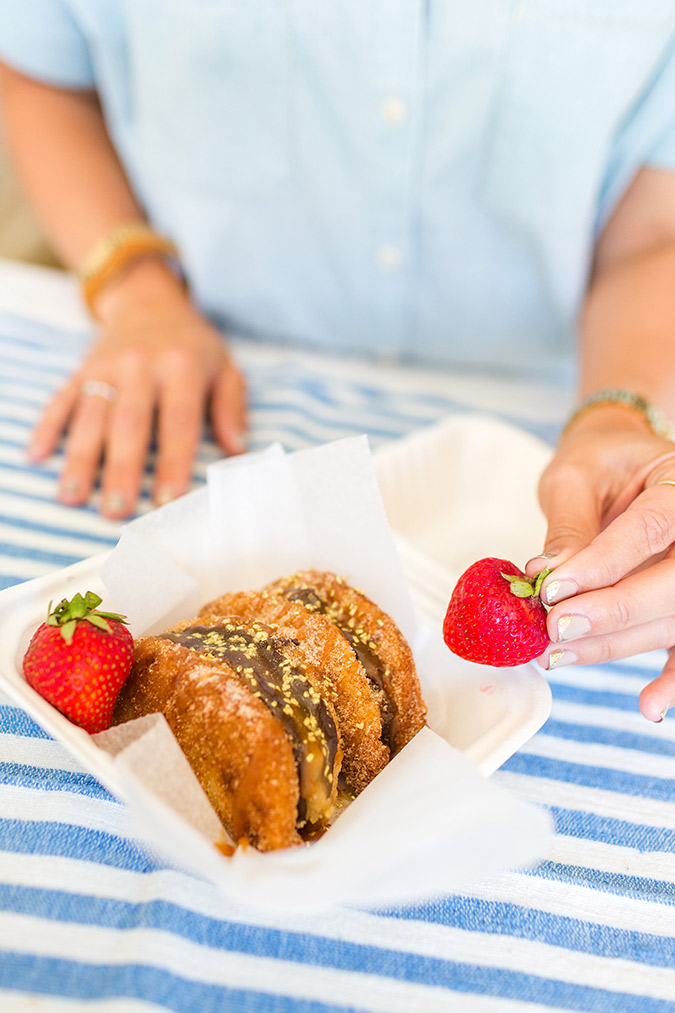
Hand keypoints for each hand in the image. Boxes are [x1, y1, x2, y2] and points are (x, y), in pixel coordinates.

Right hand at [28, 260, 245, 517]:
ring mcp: (105, 367)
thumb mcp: (225, 368)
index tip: (168, 500)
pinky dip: (48, 428)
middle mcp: (140, 365)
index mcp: (181, 366)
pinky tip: (37, 456)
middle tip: (116, 510)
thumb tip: (237, 450)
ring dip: (80, 458)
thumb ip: (232, 409)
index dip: (173, 462)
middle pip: (129, 423)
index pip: (178, 421)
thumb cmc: (193, 347)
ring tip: (71, 496)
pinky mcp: (81, 370)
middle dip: (121, 469)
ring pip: (91, 416)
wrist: (150, 302)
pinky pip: (61, 400)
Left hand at [525, 405, 674, 721]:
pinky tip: (649, 707)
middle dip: (614, 612)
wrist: (620, 464)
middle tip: (555, 629)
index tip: (553, 591)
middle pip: (674, 583)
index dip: (602, 565)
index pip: (649, 530)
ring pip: (673, 619)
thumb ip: (568, 528)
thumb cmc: (599, 464)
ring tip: (559, 657)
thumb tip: (551, 577)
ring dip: (617, 646)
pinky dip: (672, 678)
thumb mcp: (574, 478)